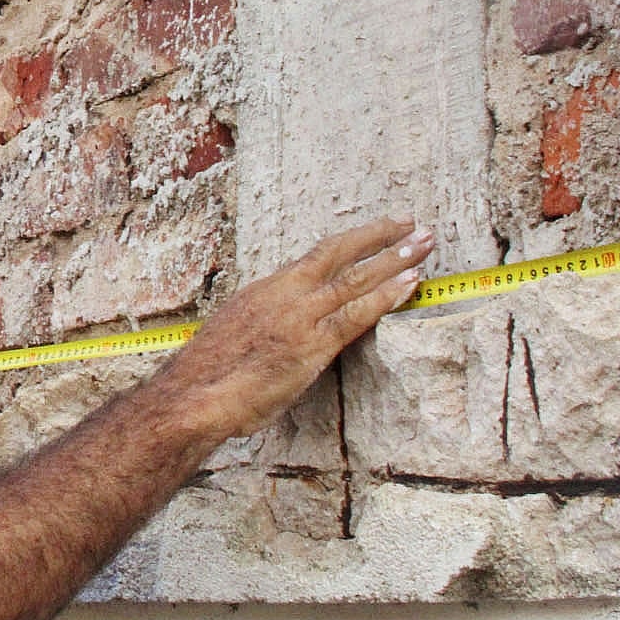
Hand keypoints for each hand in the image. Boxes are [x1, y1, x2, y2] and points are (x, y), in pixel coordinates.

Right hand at [164, 218, 433, 440]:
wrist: (194, 395)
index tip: (378, 229)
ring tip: (425, 244)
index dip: (351, 241)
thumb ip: (267, 322)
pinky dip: (387, 295)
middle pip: (339, 253)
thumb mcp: (238, 333)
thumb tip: (283, 326)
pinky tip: (412, 283)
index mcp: (266, 289)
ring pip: (355, 278)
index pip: (316, 256)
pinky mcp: (312, 345)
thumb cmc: (210, 375)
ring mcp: (300, 317)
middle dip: (381, 236)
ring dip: (395, 259)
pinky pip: (357, 313)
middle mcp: (284, 294)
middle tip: (415, 224)